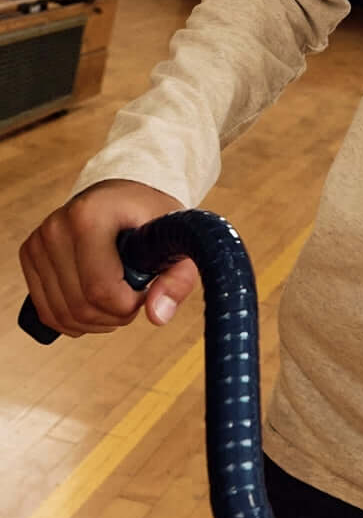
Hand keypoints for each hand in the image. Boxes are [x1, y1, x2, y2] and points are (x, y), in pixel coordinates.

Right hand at [19, 178, 197, 336]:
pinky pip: (46, 311)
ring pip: (61, 314)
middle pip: (79, 306)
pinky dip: (73, 320)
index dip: (128, 305)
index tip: (146, 289)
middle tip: (134, 297)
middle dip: (114, 315)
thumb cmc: (150, 216)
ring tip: (118, 298)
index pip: (100, 288)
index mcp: (90, 215)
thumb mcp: (175, 239)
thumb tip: (157, 315)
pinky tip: (95, 304)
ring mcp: (39, 241)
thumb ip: (178, 277)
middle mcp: (57, 227)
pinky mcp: (30, 255)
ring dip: (95, 321)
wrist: (124, 197)